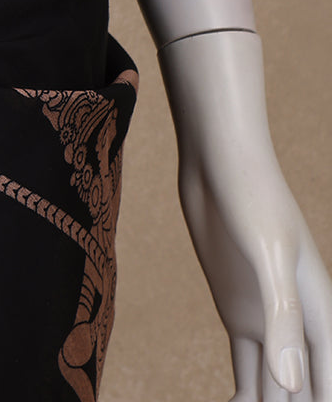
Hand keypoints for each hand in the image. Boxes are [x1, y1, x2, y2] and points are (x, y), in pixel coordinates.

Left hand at [160, 30, 331, 400]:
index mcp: (323, 316)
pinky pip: (247, 370)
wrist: (217, 160)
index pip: (330, 386)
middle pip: (306, 395)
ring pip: (277, 390)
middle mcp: (302, 327)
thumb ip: (282, 318)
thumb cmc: (253, 195)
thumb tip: (292, 387)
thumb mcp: (270, 254)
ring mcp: (270, 323)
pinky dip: (242, 398)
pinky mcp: (239, 314)